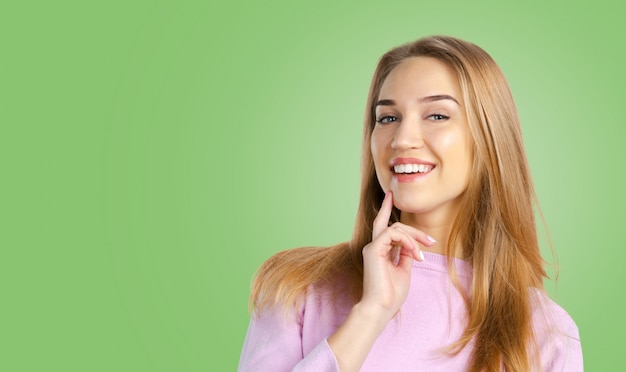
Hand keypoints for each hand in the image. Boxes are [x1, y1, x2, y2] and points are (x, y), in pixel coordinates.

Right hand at [359, 191, 435, 320]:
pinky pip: (392, 234)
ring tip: (422, 255)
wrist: (380, 309)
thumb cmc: (391, 295)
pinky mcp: (373, 250)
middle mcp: (373, 247)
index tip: (390, 195)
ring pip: (395, 228)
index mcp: (379, 251)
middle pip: (394, 226)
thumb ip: (405, 255)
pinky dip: (407, 242)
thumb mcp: (403, 271)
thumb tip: (412, 246)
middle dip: (414, 230)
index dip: (386, 209)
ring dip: (414, 238)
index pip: (383, 226)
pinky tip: (415, 254)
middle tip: (431, 241)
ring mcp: (372, 247)